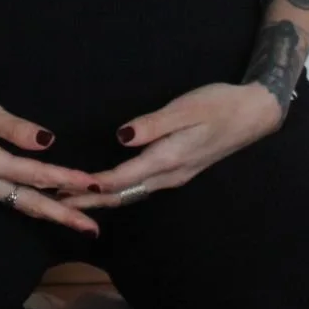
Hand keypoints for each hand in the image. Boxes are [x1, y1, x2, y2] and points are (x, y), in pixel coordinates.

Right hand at [0, 73, 101, 238]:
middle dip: (63, 216)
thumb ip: (15, 128)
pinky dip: (32, 202)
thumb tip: (48, 142)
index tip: (94, 186)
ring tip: (78, 221)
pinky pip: (9, 197)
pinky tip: (47, 203)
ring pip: (19, 203)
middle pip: (30, 202)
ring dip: (50, 212)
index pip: (35, 175)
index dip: (67, 180)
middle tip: (92, 229)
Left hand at [57, 81, 281, 210]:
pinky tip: (107, 189)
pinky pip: (142, 187)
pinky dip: (119, 191)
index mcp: (168, 159)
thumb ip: (153, 124)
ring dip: (102, 197)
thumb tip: (121, 136)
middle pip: (123, 192)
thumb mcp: (185, 109)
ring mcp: (176, 176)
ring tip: (73, 199)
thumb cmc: (219, 105)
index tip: (64, 189)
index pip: (122, 178)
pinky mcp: (178, 170)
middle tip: (55, 203)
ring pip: (132, 192)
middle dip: (89, 199)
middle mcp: (170, 174)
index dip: (92, 185)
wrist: (253, 115)